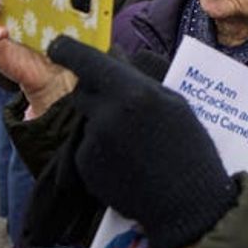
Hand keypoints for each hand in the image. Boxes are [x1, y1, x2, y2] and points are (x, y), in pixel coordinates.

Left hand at [48, 36, 235, 247]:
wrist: (186, 201)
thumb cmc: (189, 148)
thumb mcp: (174, 103)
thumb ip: (140, 81)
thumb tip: (116, 59)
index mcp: (132, 91)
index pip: (87, 61)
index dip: (67, 50)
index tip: (58, 46)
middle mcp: (107, 113)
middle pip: (83, 90)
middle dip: (95, 92)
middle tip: (119, 104)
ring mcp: (94, 141)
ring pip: (87, 119)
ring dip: (100, 121)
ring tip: (132, 140)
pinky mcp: (86, 166)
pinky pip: (88, 147)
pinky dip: (101, 149)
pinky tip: (126, 160)